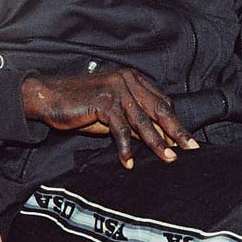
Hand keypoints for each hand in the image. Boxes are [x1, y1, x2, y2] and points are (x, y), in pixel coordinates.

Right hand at [21, 70, 197, 168]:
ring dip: (156, 142)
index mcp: (134, 79)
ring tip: (168, 158)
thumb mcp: (112, 114)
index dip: (173, 122)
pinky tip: (128, 162)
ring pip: (143, 121)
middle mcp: (129, 80)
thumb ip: (134, 122)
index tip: (185, 140)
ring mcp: (117, 89)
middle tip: (191, 147)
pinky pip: (120, 128)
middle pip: (159, 110)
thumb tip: (158, 138)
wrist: (49, 97)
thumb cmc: (81, 106)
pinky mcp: (104, 101)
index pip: (161, 103)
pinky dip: (125, 147)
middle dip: (176, 130)